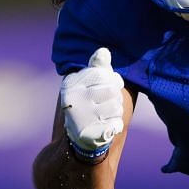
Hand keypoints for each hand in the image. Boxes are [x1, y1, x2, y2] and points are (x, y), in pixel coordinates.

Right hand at [59, 47, 124, 161]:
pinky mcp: (88, 134)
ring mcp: (80, 117)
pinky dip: (116, 126)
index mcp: (71, 83)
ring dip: (116, 113)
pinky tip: (108, 127)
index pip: (104, 74)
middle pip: (112, 91)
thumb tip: (104, 51)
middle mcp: (72, 98)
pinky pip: (116, 125)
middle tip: (107, 105)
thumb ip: (98, 68)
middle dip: (115, 98)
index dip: (113, 81)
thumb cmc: (89, 103)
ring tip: (105, 116)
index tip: (110, 88)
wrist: (79, 136)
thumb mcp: (90, 82)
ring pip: (116, 107)